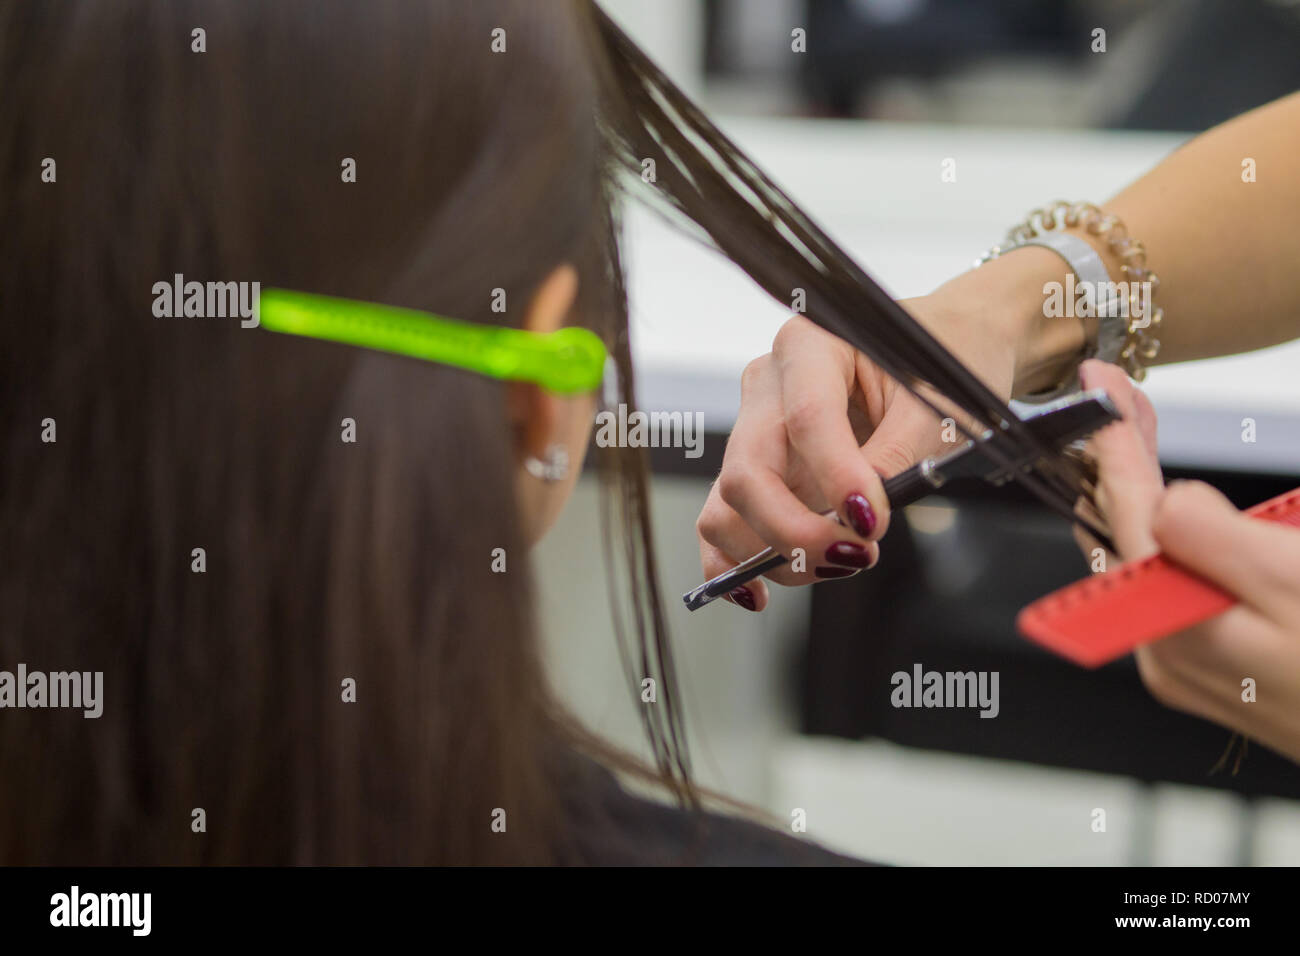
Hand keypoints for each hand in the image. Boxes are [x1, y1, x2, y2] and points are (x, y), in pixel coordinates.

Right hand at [695, 288, 1029, 611]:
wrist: (948, 346)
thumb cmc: (945, 358)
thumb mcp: (937, 405)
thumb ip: (897, 458)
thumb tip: (857, 519)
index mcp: (809, 344)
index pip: (805, 418)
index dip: (835, 478)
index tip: (872, 523)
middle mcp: (769, 384)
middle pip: (748, 471)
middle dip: (795, 530)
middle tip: (856, 555)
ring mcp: (755, 428)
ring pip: (729, 504)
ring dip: (774, 551)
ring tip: (840, 562)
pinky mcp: (757, 469)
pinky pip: (723, 520)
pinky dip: (735, 562)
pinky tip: (758, 591)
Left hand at [1078, 359, 1299, 763]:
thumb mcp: (1294, 584)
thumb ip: (1215, 538)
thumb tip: (1167, 500)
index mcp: (1174, 632)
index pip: (1128, 515)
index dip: (1115, 443)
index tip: (1099, 384)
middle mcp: (1168, 653)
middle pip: (1128, 533)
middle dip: (1123, 460)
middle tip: (1121, 397)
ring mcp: (1192, 665)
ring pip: (1151, 557)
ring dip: (1148, 491)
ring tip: (1139, 433)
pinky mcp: (1222, 668)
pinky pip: (1182, 583)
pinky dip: (1182, 534)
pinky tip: (1179, 504)